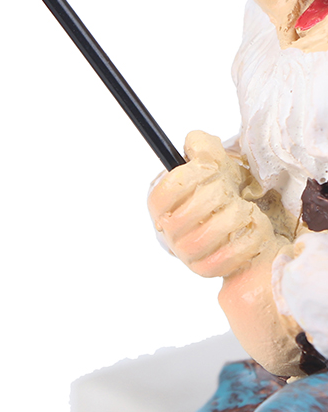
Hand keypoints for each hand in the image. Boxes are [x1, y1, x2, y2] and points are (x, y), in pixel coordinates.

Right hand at [148, 131, 277, 277]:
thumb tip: (196, 142)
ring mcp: (185, 252)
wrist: (234, 226)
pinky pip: (231, 255)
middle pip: (195, 208)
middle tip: (232, 190)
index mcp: (159, 203)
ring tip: (246, 208)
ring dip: (239, 214)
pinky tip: (253, 227)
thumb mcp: (209, 163)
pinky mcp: (206, 269)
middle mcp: (167, 230)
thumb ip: (200, 146)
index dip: (194, 174)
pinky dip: (251, 237)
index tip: (213, 167)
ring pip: (214, 232)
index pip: (170, 187)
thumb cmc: (217, 191)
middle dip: (222, 194)